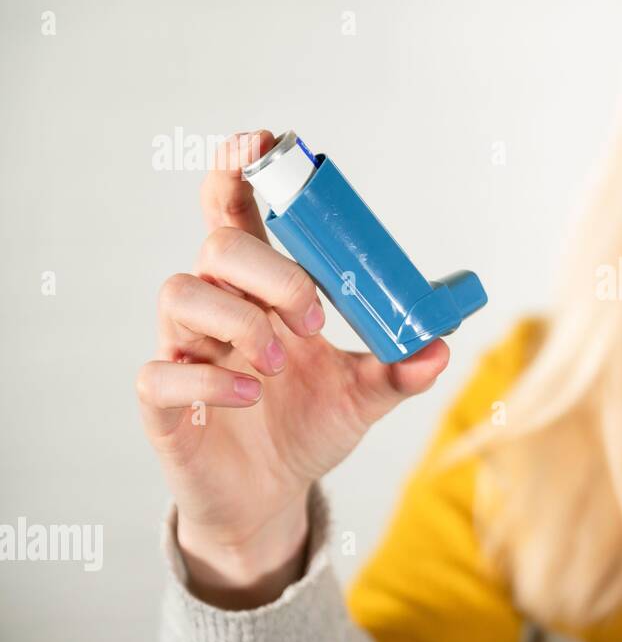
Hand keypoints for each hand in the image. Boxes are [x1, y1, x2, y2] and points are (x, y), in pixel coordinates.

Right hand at [136, 131, 450, 606]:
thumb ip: (400, 369)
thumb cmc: (308, 426)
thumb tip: (441, 345)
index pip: (236, 212)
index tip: (262, 144)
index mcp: (261, 291)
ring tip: (277, 360)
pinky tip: (249, 396)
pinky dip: (209, 380)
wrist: (271, 497)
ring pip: (180, 293)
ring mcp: (185, 351)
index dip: (239, 171)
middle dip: (271, 272)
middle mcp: (218, 309)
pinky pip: (161, 373)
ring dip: (239, 319)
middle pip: (218, 246)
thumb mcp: (365, 396)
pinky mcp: (164, 403)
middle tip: (314, 319)